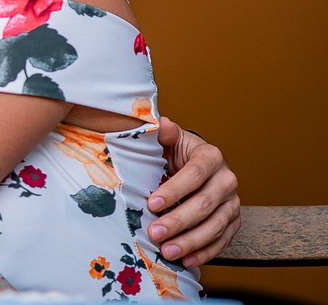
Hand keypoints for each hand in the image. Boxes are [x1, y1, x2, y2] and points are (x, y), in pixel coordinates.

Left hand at [148, 117, 240, 266]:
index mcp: (210, 157)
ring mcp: (233, 203)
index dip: (174, 190)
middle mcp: (227, 180)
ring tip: (167, 251)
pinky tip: (187, 261)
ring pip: (215, 226)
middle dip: (178, 221)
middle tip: (154, 233)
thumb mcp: (169, 140)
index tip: (152, 203)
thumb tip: (161, 124)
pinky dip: (205, 253)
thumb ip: (164, 133)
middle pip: (205, 204)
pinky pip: (223, 240)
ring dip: (190, 242)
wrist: (193, 164)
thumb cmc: (175, 152)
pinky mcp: (234, 221)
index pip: (194, 175)